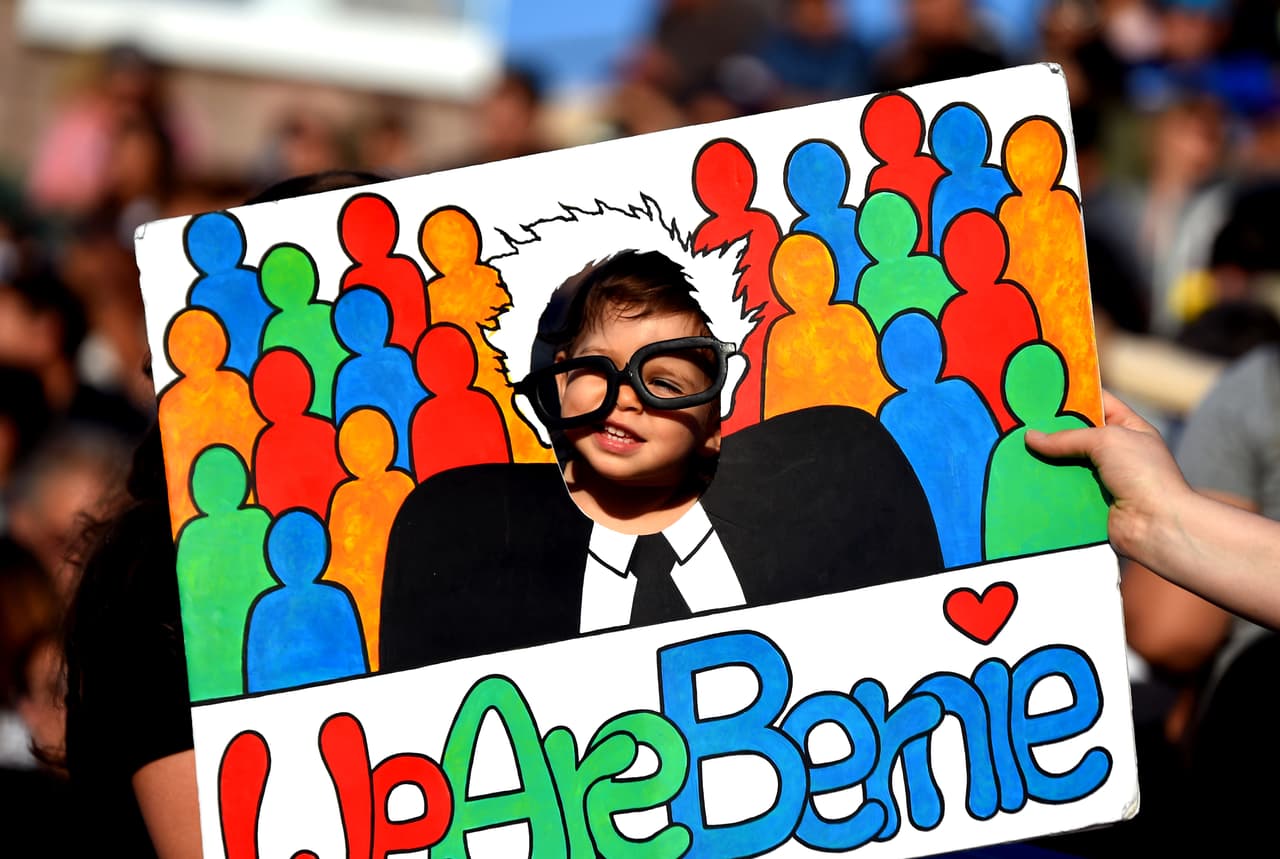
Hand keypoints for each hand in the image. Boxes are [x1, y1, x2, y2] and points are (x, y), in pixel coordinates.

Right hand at [1024, 390, 1191, 561]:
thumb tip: (1031, 437)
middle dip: (1051, 430)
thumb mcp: (1107, 440)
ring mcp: (1103, 478)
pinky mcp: (1090, 502)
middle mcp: (1116, 452)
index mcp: (1129, 429)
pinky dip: (1046, 485)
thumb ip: (1068, 437)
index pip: (1099, 404)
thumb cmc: (1142, 473)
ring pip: (1066, 463)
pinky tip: (1022, 476)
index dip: (1074, 396)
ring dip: (1045, 460)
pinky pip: (1063, 489)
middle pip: (1077, 435)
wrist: (1156, 525)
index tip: (1043, 391)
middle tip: (1020, 421)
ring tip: (1014, 448)